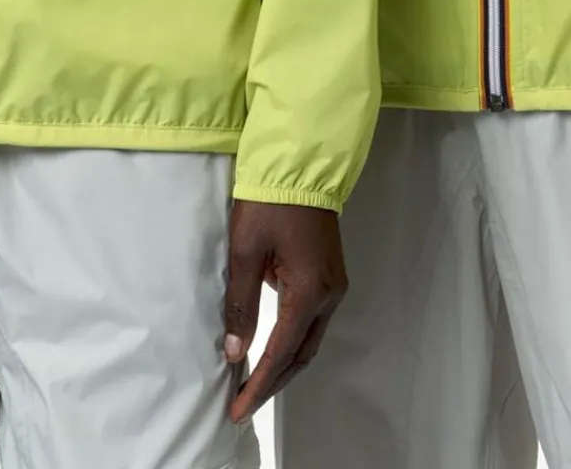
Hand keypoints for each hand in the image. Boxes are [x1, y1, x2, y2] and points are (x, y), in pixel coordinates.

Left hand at [222, 199, 347, 423]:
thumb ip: (240, 305)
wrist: (301, 163)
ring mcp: (334, 284)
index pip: (281, 352)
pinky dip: (291, 340)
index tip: (237, 408)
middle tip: (243, 404)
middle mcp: (329, 294)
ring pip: (309, 339)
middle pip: (301, 353)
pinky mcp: (330, 274)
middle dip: (273, 382)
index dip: (258, 384)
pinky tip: (271, 346)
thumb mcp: (245, 251)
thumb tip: (235, 351)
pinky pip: (312, 320)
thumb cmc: (270, 202)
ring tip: (253, 383)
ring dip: (283, 363)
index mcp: (309, 291)